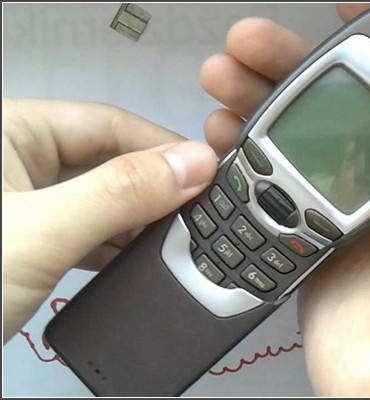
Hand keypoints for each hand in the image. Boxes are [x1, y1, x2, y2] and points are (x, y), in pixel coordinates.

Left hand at [2, 100, 217, 340]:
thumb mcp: (42, 234)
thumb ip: (121, 194)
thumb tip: (191, 166)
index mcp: (7, 132)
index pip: (107, 123)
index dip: (162, 146)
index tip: (208, 172)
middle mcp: (13, 162)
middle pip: (106, 162)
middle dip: (154, 190)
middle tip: (198, 213)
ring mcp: (19, 206)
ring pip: (98, 200)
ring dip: (136, 223)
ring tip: (174, 240)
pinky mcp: (24, 243)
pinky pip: (83, 233)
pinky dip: (113, 247)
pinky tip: (136, 261)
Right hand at [200, 3, 369, 395]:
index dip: (363, 40)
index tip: (335, 11)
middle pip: (329, 102)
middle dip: (284, 65)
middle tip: (244, 44)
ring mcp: (346, 206)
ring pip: (291, 140)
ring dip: (251, 106)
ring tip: (219, 86)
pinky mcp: (310, 240)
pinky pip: (267, 190)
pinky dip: (238, 164)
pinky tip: (221, 147)